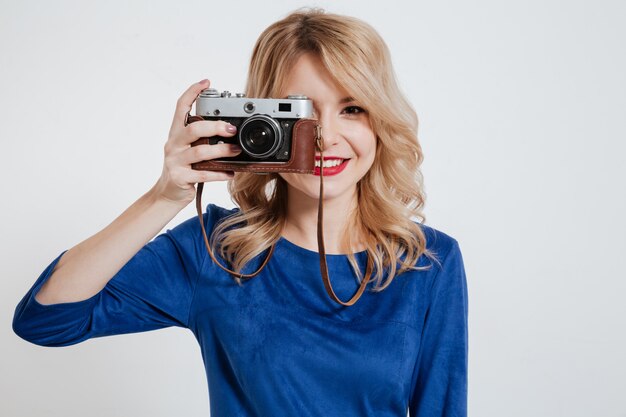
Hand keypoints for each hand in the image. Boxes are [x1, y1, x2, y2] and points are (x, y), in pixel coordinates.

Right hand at [152, 79, 241, 205]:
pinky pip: (203, 174)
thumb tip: (229, 132)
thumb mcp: (188, 149)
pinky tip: (230, 173)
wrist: (167, 194)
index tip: (206, 82)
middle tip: (232, 129)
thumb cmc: (183, 169)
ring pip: (200, 152)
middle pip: (193, 129)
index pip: (180, 107)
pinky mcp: (180, 178)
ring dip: (221, 151)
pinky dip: (219, 173)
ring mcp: (175, 161)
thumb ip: (202, 139)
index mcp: (176, 133)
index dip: (192, 92)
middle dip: (215, 126)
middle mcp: (173, 144)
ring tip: (236, 151)